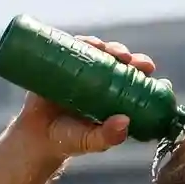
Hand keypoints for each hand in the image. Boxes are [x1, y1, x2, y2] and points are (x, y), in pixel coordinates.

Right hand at [13, 36, 156, 159]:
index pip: (133, 75)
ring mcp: (78, 71)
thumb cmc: (69, 140)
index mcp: (114, 94)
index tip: (147, 67)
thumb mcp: (91, 141)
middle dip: (123, 53)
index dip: (142, 67)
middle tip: (125, 58)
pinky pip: (69, 49)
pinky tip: (81, 42)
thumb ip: (108, 136)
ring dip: (101, 45)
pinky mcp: (59, 65)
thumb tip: (124, 122)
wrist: (37, 139)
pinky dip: (77, 42)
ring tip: (102, 48)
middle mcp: (99, 79)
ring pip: (94, 50)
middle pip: (115, 58)